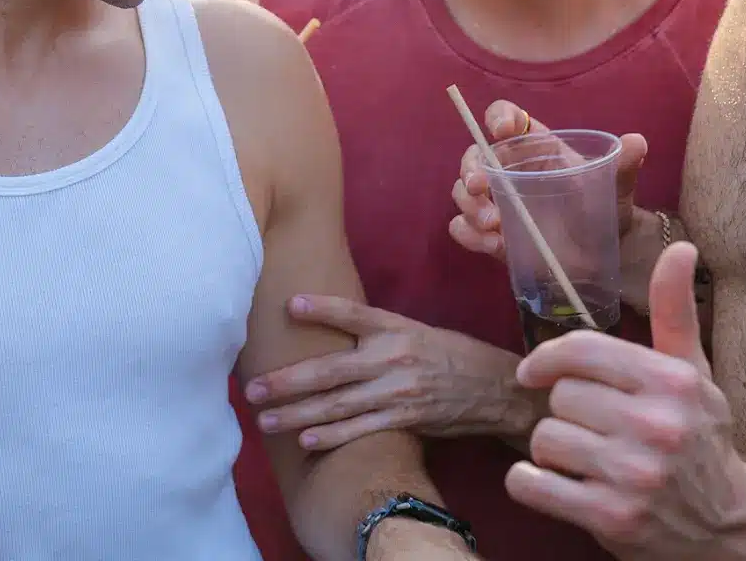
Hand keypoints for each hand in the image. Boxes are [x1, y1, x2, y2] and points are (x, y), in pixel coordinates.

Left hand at [244, 296, 539, 450]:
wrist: (493, 386)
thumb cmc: (448, 353)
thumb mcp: (415, 330)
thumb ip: (376, 332)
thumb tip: (332, 329)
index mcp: (396, 327)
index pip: (354, 314)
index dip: (322, 309)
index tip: (289, 305)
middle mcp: (395, 356)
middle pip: (333, 368)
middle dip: (289, 380)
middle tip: (253, 388)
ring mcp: (400, 390)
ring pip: (340, 404)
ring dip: (298, 413)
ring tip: (266, 419)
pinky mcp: (408, 418)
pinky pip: (363, 429)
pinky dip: (333, 435)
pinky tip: (306, 440)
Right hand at [449, 101, 646, 262]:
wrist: (606, 252)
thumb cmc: (606, 206)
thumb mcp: (616, 184)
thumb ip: (624, 165)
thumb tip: (638, 142)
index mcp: (535, 146)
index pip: (506, 117)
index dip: (498, 117)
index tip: (501, 131)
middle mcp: (510, 169)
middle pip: (474, 155)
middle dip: (470, 168)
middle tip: (480, 188)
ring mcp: (498, 202)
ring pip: (463, 192)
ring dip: (469, 205)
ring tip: (493, 226)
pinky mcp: (492, 234)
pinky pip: (462, 228)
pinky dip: (468, 234)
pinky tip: (490, 244)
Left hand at [506, 243, 741, 558]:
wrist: (731, 528)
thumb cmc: (701, 438)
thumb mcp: (693, 371)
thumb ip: (675, 309)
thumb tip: (682, 247)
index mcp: (672, 381)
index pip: (584, 349)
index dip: (547, 358)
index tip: (532, 372)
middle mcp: (655, 425)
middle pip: (562, 396)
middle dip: (566, 412)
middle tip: (590, 428)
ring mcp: (634, 475)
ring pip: (545, 438)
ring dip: (552, 450)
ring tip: (580, 459)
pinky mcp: (613, 519)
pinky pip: (534, 486)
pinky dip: (528, 483)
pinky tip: (547, 483)